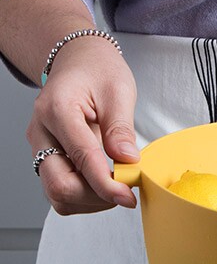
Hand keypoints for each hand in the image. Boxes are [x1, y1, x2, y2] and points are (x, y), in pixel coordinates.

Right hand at [27, 37, 138, 214]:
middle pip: (60, 186)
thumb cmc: (97, 71)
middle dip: (96, 197)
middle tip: (124, 189)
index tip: (128, 196)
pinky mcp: (46, 159)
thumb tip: (128, 161)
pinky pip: (60, 192)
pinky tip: (102, 183)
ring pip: (58, 195)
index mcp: (57, 109)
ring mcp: (41, 148)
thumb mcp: (118, 91)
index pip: (81, 158)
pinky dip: (83, 197)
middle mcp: (42, 132)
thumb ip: (121, 128)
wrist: (78, 63)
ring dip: (90, 200)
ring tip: (115, 184)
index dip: (106, 184)